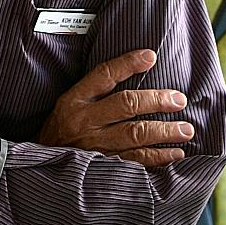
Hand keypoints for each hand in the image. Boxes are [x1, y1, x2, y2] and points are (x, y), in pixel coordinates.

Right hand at [36, 49, 194, 166]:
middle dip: (157, 100)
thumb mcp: (67, 104)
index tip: (151, 56)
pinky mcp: (102, 168)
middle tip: (180, 99)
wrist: (39, 166)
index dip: (128, 63)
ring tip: (186, 128)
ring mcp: (93, 146)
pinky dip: (159, 157)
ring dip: (165, 131)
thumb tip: (134, 70)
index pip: (104, 75)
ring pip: (135, 134)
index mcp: (74, 100)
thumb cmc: (60, 130)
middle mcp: (84, 122)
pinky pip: (136, 161)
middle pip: (127, 105)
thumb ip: (94, 91)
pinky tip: (175, 153)